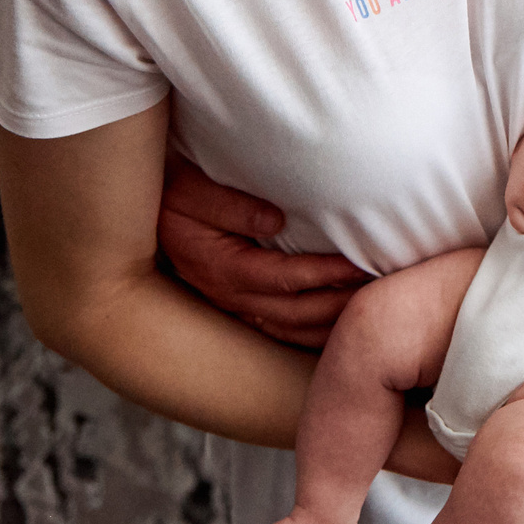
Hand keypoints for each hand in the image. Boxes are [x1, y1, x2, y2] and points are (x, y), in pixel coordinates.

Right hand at [159, 152, 368, 348]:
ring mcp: (232, 305)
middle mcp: (228, 295)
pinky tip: (337, 331)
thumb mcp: (192, 189)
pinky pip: (278, 330)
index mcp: (221, 267)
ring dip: (328, 327)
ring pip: (288, 330)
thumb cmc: (172, 191)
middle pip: (294, 314)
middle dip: (339, 307)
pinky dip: (309, 335)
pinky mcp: (236, 305)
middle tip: (383, 297)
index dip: (325, 275)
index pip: (284, 279)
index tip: (361, 266)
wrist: (140, 212)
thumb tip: (274, 219)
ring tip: (371, 318)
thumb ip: (231, 204)